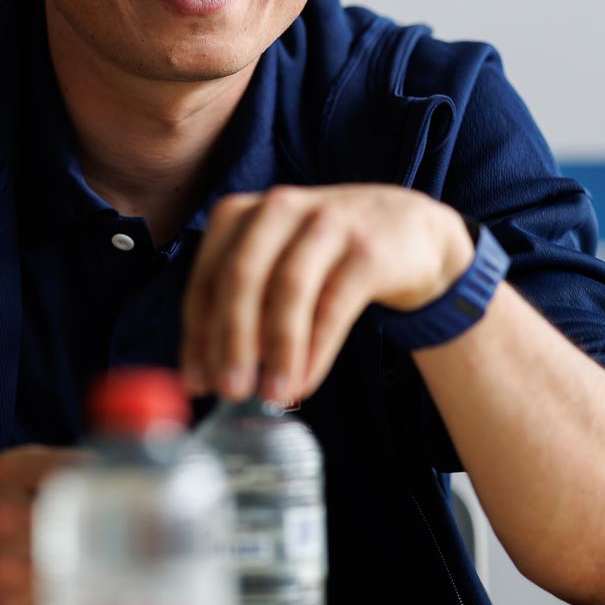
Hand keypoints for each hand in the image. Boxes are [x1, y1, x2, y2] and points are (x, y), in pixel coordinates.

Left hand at [180, 184, 472, 404]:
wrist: (408, 230)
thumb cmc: (324, 257)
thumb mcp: (274, 267)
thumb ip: (238, 309)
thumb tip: (202, 376)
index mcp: (241, 214)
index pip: (208, 278)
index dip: (198, 334)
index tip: (196, 382)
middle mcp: (279, 209)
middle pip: (242, 277)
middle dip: (231, 339)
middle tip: (229, 391)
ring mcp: (326, 223)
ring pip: (290, 289)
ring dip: (278, 349)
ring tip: (273, 395)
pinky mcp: (367, 249)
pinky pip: (334, 304)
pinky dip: (316, 348)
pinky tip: (305, 381)